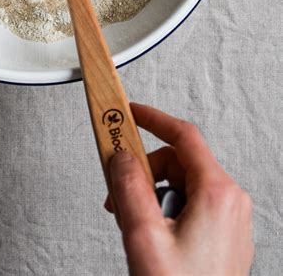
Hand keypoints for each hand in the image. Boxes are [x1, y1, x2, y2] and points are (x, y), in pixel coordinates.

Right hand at [105, 103, 252, 275]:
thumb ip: (129, 187)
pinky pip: (192, 204)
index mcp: (217, 193)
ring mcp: (230, 220)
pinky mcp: (224, 236)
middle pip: (179, 161)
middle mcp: (230, 201)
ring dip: (152, 194)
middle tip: (118, 194)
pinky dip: (165, 209)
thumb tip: (121, 156)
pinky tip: (152, 235)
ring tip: (135, 225)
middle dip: (144, 171)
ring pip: (182, 184)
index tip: (129, 111)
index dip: (152, 118)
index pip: (183, 135)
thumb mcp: (144, 237)